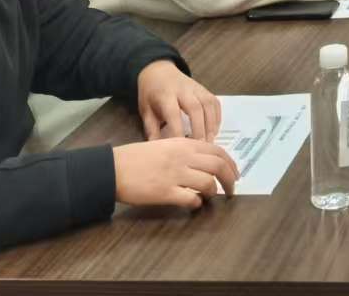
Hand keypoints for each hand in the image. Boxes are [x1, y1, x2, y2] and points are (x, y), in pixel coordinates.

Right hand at [113, 138, 237, 208]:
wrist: (114, 168)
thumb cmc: (137, 157)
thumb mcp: (164, 145)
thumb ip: (185, 151)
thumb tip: (204, 163)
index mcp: (184, 144)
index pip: (217, 151)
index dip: (231, 164)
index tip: (235, 173)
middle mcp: (183, 157)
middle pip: (218, 166)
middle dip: (230, 179)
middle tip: (232, 190)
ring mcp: (175, 175)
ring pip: (208, 183)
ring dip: (213, 192)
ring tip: (210, 197)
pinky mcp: (165, 192)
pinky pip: (191, 199)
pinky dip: (197, 203)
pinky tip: (193, 204)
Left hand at [137, 59, 220, 141]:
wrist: (158, 71)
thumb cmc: (151, 92)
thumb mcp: (145, 110)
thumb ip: (151, 129)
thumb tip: (156, 149)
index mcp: (165, 95)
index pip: (173, 113)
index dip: (178, 131)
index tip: (181, 148)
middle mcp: (182, 89)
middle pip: (195, 108)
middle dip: (200, 129)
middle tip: (201, 146)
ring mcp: (196, 88)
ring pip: (208, 104)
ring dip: (211, 124)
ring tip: (209, 141)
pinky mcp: (204, 89)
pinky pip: (214, 102)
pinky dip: (217, 117)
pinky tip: (214, 130)